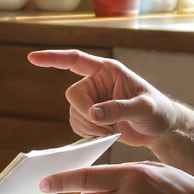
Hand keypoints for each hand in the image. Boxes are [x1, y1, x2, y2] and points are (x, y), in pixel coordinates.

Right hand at [27, 50, 179, 146]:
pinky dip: (88, 134)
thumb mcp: (144, 109)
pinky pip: (76, 125)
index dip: (53, 58)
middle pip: (73, 95)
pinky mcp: (91, 116)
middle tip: (107, 127)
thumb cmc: (158, 111)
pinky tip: (106, 135)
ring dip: (89, 127)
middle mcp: (96, 82)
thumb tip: (94, 114)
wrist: (161, 129)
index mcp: (108, 70)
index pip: (75, 60)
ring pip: (73, 113)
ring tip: (112, 131)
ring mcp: (92, 100)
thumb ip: (120, 109)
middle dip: (86, 114)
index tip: (32, 58)